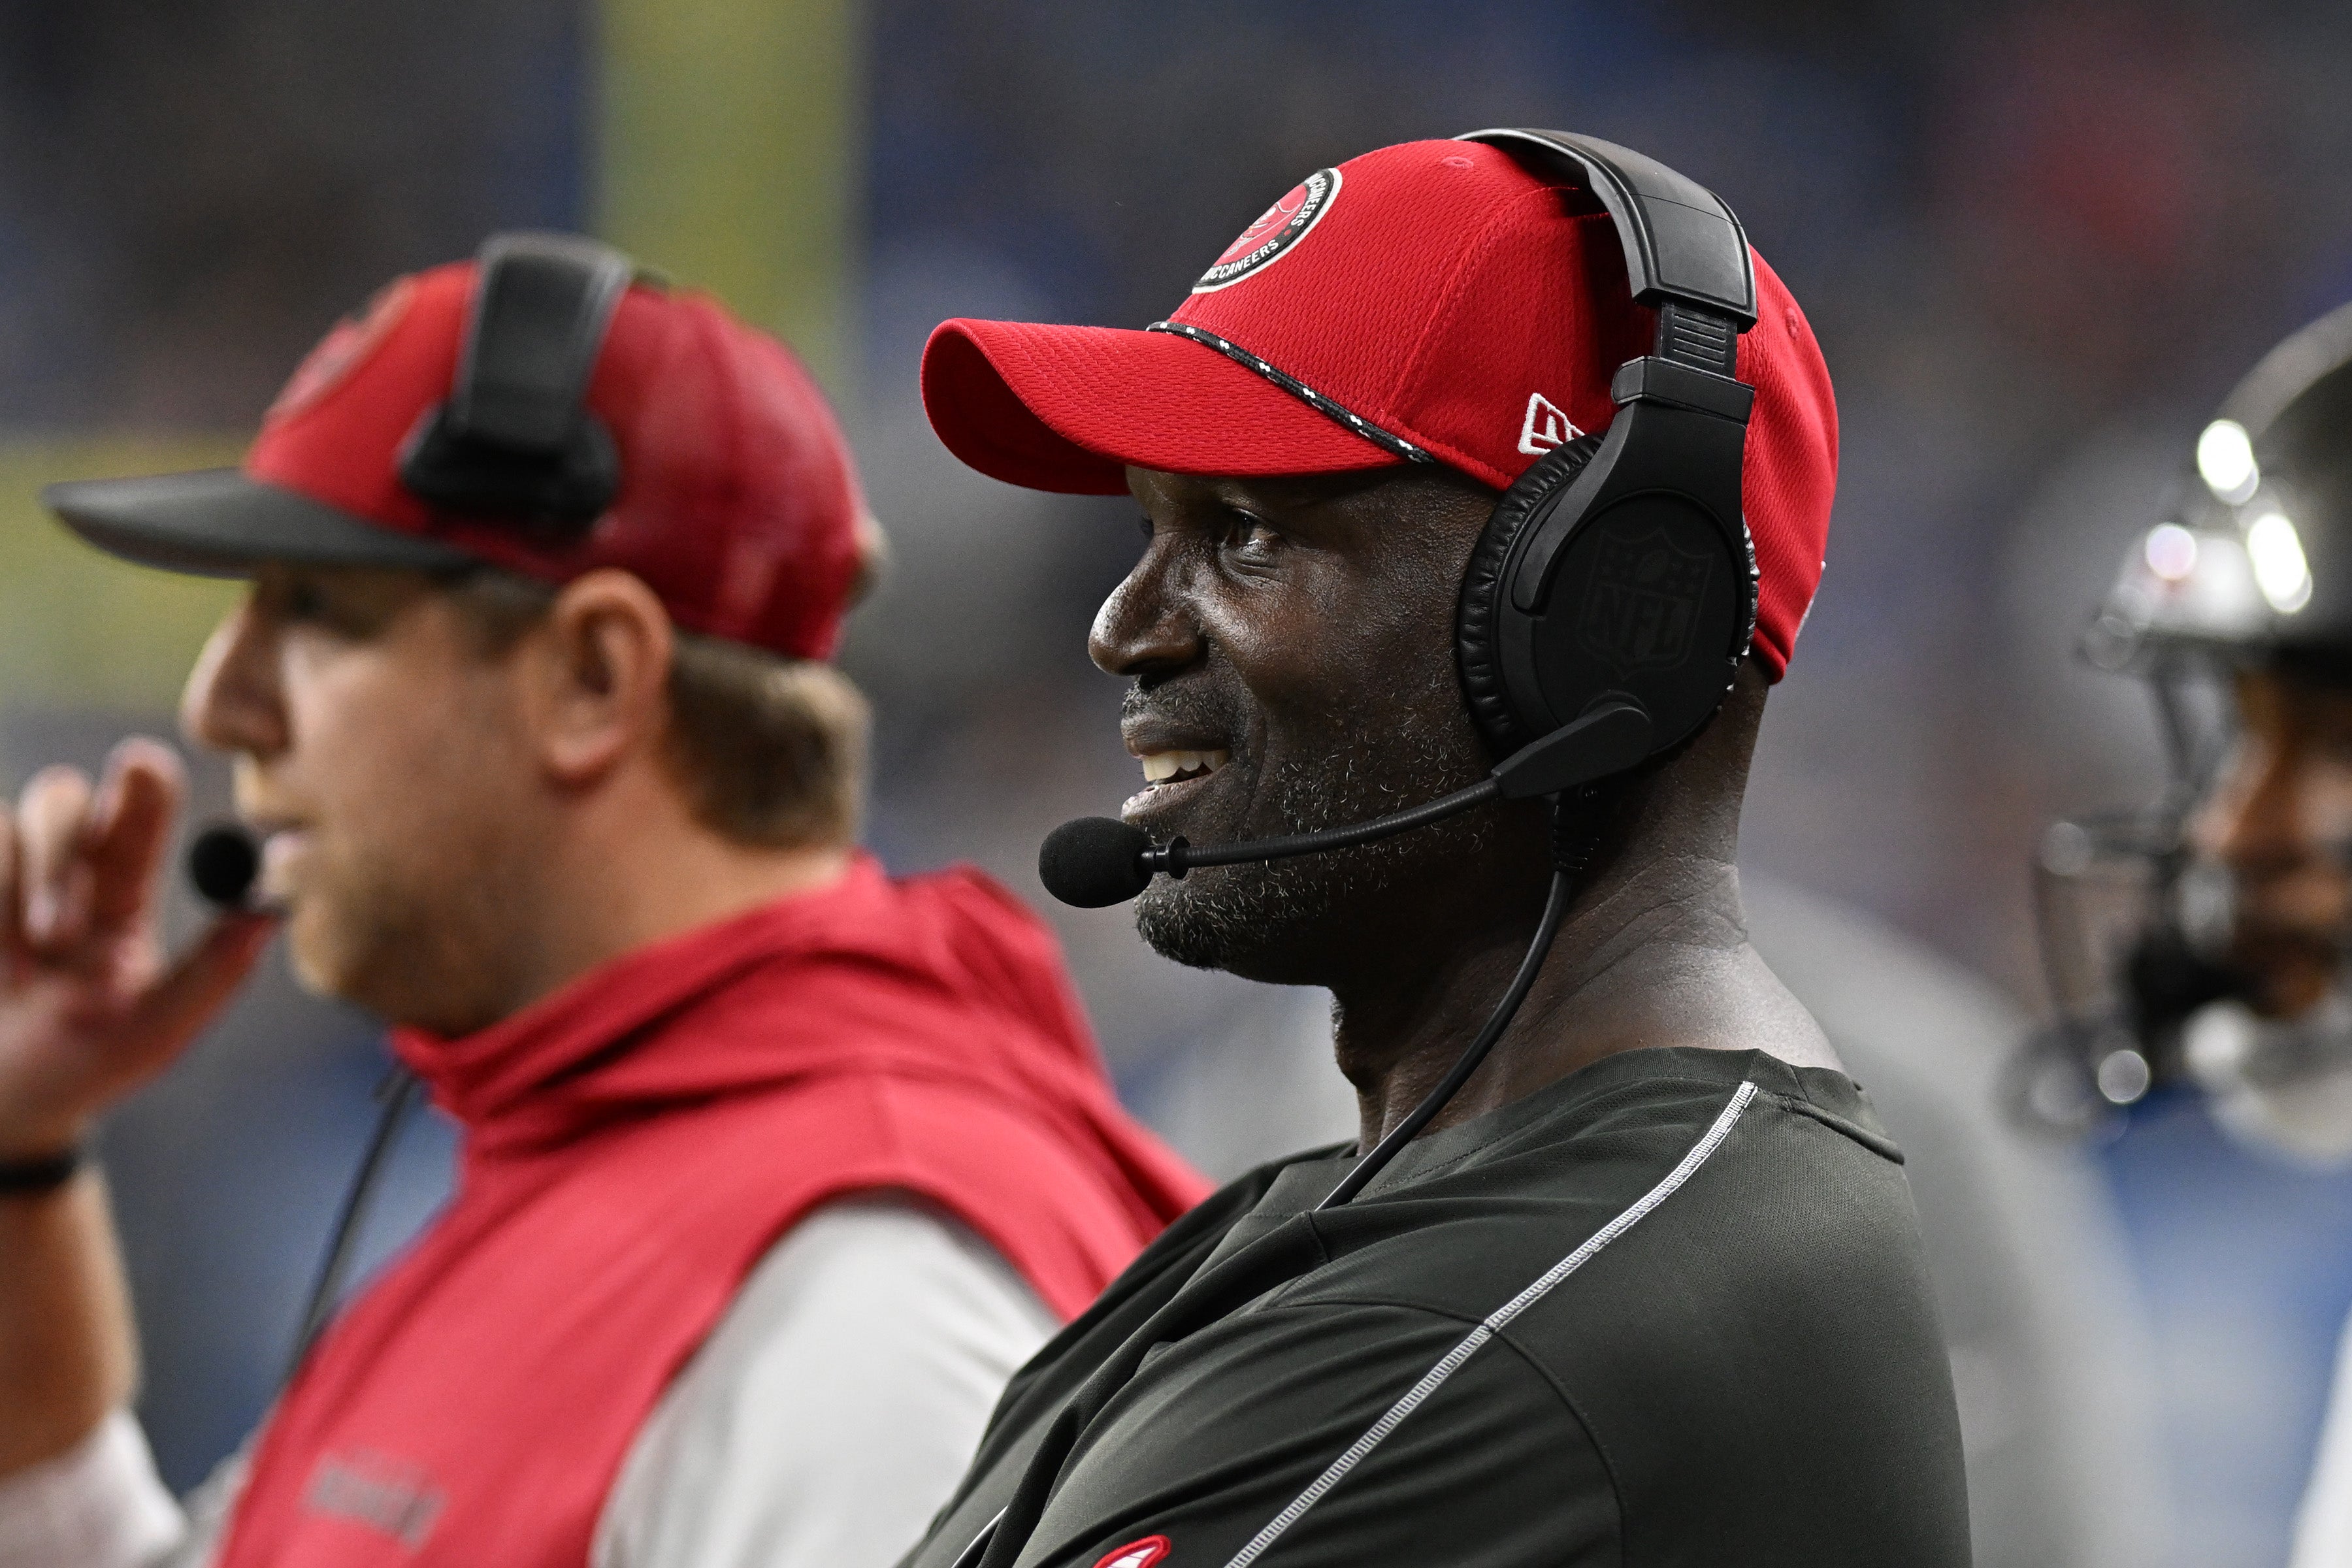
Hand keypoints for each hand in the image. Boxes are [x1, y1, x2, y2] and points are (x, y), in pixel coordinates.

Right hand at [0, 739, 271, 1160]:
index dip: (143, 783)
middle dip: (60, 848)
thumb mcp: (156, 1031)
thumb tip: (271, 912)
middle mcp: (62, 875)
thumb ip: (214, 973)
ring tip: (24, 961)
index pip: (139, 814)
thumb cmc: (87, 1067)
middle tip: (59, 934)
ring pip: (6, 821)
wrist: (4, 1109)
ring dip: (18, 882)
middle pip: (63, 798)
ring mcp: (0, 884)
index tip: (140, 766)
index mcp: (121, 893)